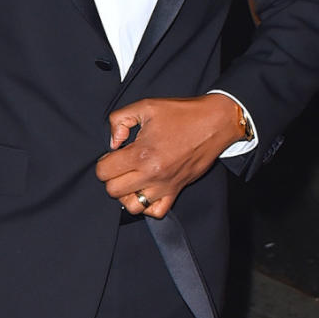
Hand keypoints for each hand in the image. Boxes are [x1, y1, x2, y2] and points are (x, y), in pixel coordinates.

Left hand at [95, 93, 243, 217]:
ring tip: (131, 179)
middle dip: (112, 178)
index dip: (104, 162)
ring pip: (132, 206)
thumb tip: (112, 143)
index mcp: (141, 153)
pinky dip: (147, 206)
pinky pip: (156, 212)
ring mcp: (165, 186)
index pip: (104, 172)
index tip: (113, 154)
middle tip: (121, 166)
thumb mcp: (145, 106)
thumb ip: (119, 120)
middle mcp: (152, 174)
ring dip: (126, 194)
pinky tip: (146, 190)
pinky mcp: (177, 191)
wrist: (214, 122)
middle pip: (113, 191)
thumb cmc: (182, 114)